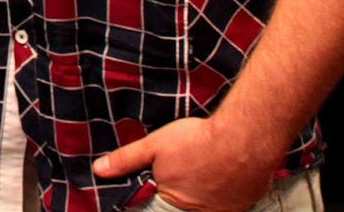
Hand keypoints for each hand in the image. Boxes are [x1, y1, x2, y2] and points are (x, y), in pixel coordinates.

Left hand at [92, 116, 278, 211]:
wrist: (244, 138)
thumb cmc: (198, 141)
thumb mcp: (155, 145)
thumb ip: (126, 160)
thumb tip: (99, 170)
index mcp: (174, 205)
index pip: (154, 209)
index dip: (153, 200)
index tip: (155, 189)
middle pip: (180, 208)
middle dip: (177, 197)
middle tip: (184, 174)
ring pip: (204, 207)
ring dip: (199, 196)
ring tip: (200, 175)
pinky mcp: (243, 206)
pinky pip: (226, 205)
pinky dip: (220, 195)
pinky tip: (219, 177)